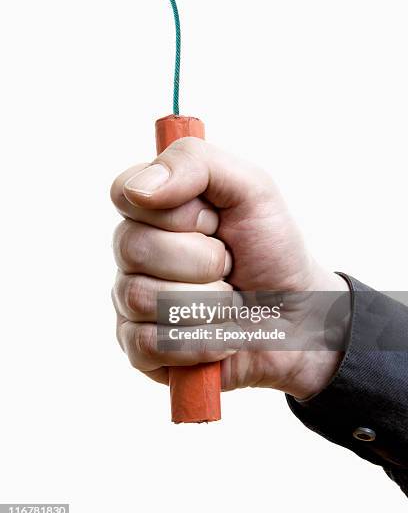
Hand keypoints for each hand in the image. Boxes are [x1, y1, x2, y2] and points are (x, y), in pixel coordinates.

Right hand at [111, 138, 349, 398]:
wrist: (300, 316)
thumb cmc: (271, 249)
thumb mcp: (252, 189)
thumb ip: (196, 163)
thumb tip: (138, 188)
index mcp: (154, 210)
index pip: (126, 193)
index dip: (177, 211)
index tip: (214, 219)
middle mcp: (134, 253)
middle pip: (133, 247)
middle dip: (202, 259)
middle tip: (230, 264)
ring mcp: (132, 302)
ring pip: (142, 297)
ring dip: (207, 302)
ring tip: (230, 302)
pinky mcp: (139, 349)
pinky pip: (149, 343)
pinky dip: (201, 340)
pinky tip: (221, 336)